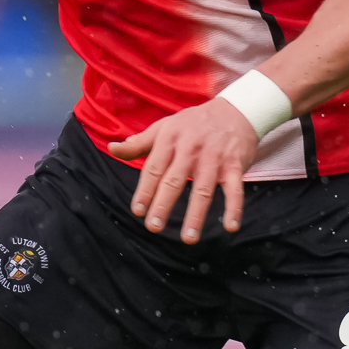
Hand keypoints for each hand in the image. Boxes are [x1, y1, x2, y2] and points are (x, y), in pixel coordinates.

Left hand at [106, 98, 259, 244]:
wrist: (236, 110)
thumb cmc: (194, 123)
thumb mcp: (164, 127)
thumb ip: (138, 143)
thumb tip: (112, 149)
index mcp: (170, 141)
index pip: (153, 169)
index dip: (145, 191)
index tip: (137, 211)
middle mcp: (190, 150)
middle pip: (174, 181)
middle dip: (163, 204)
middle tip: (153, 226)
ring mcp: (214, 159)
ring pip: (203, 190)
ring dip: (196, 215)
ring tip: (188, 238)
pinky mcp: (235, 165)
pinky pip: (234, 189)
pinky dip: (234, 208)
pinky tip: (230, 226)